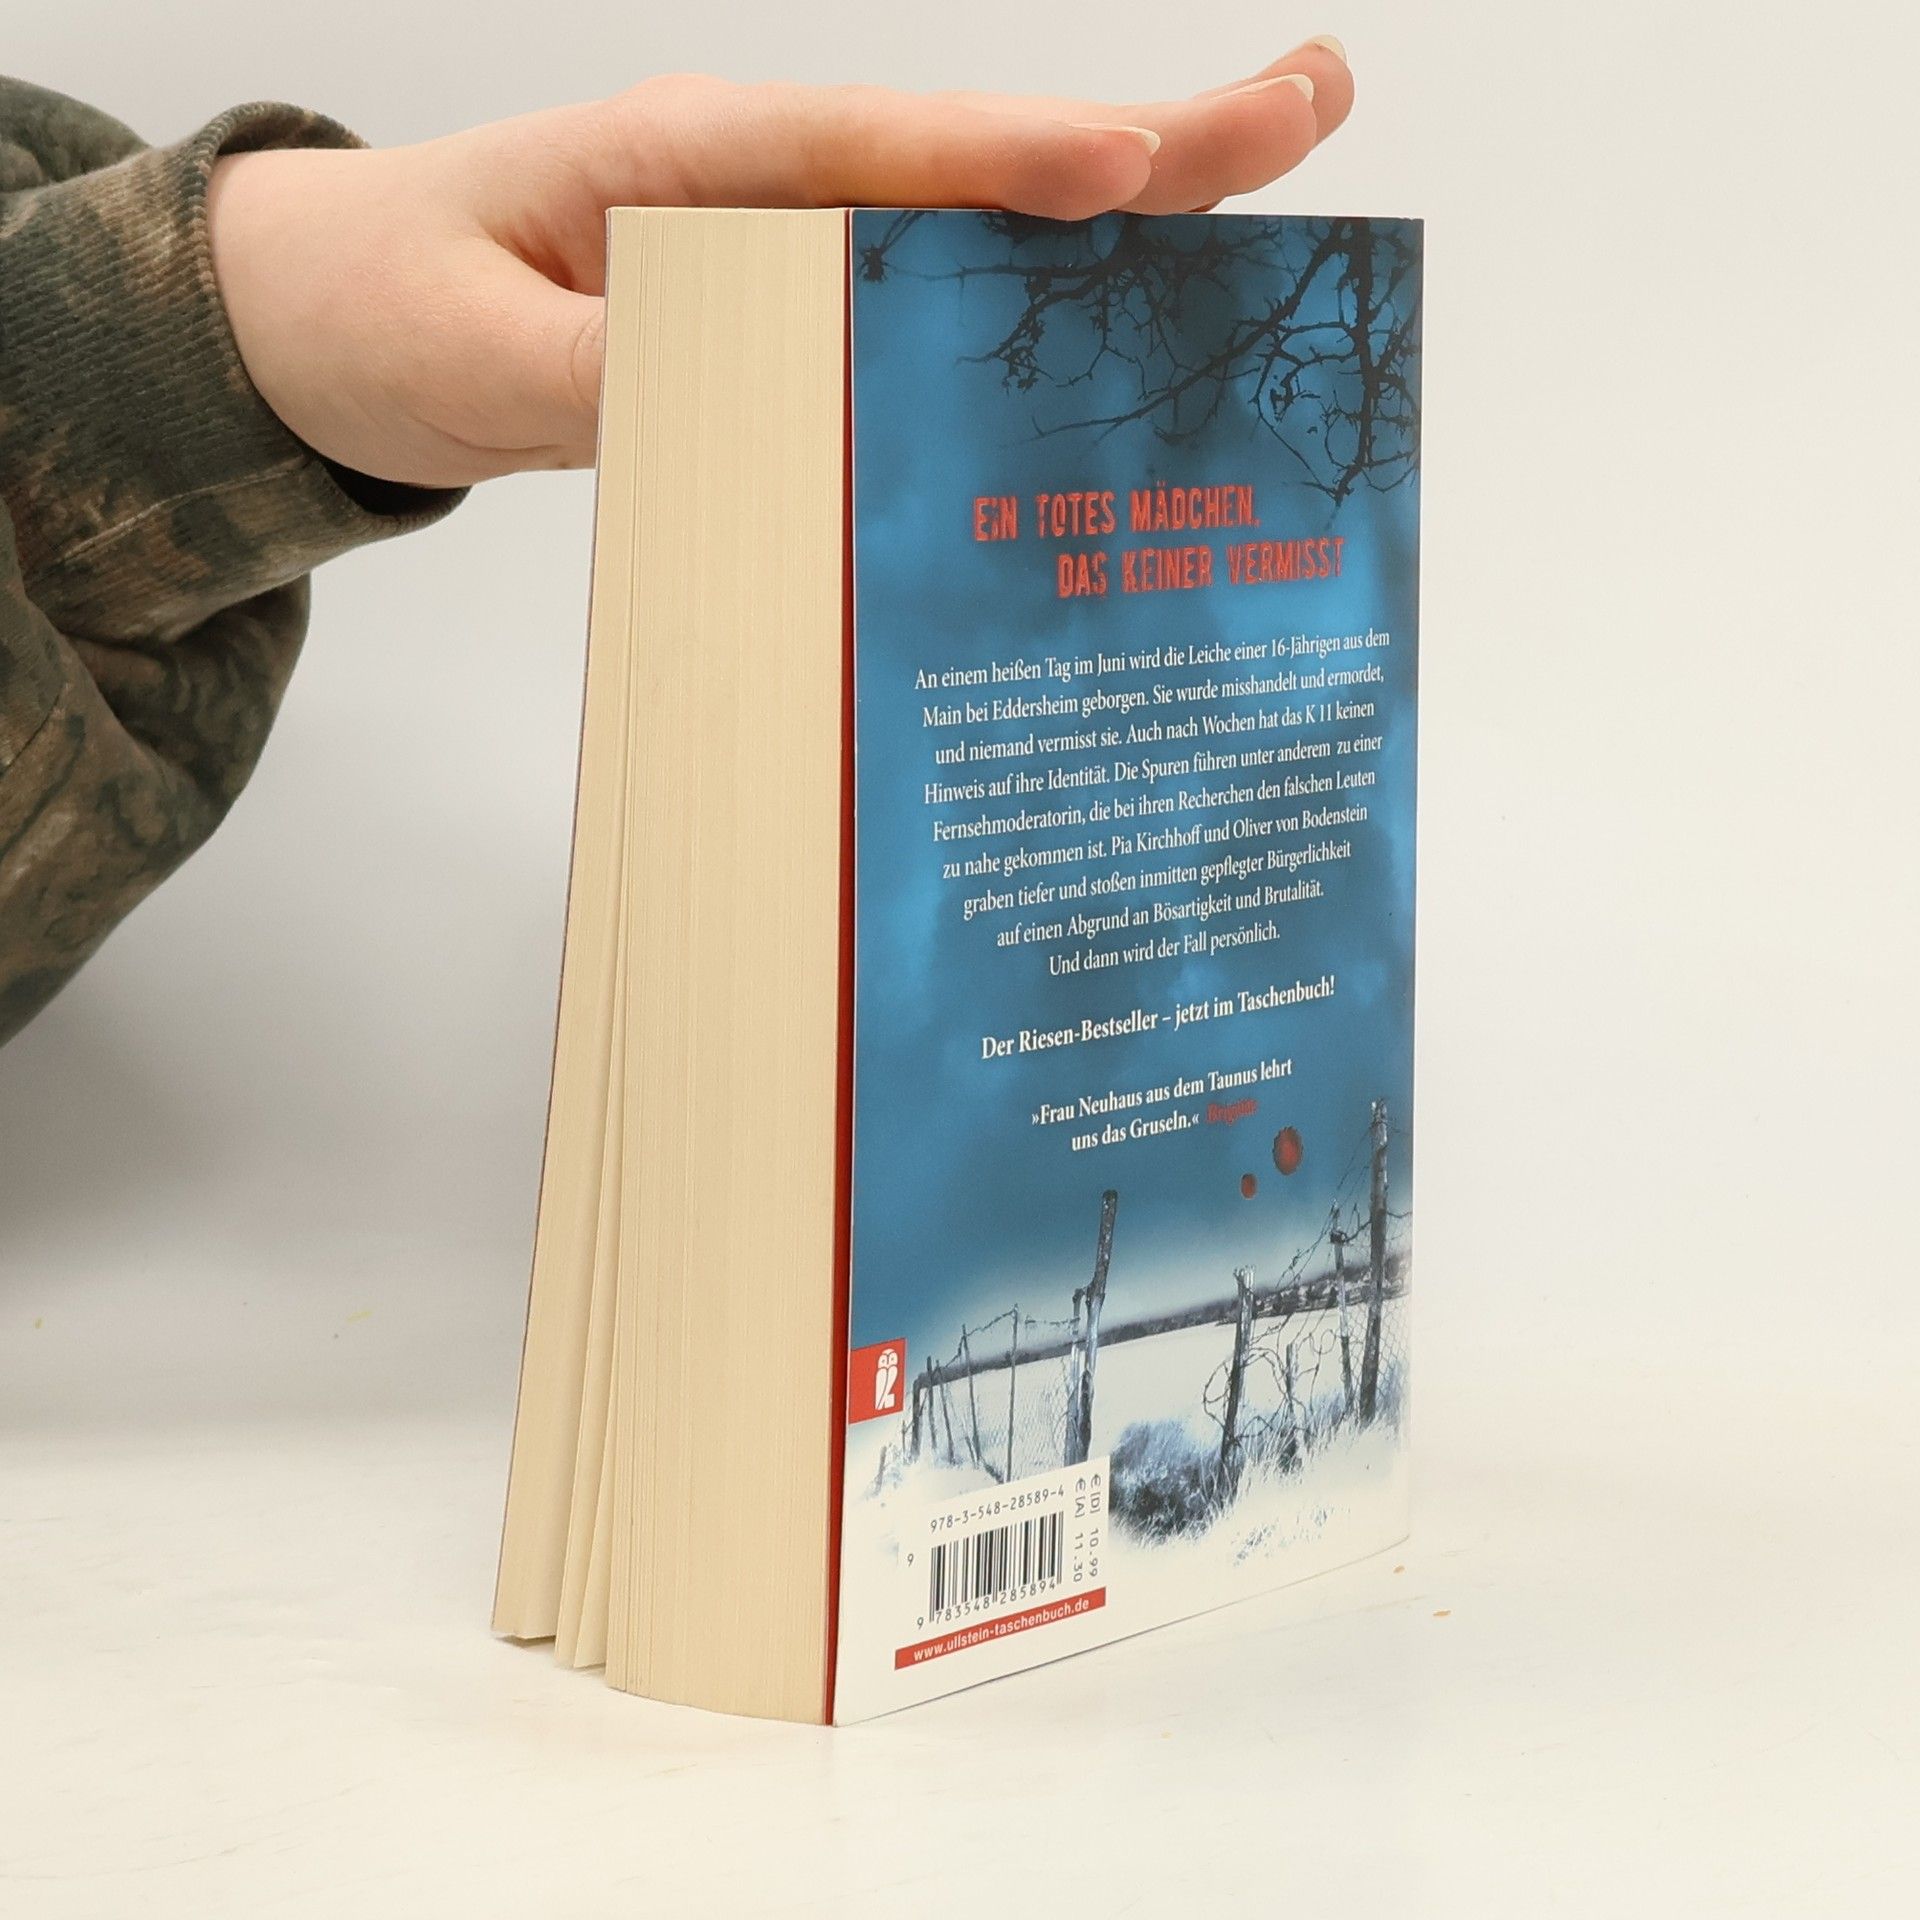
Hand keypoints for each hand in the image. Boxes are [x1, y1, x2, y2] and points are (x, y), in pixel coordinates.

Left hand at [206, 44, 1353, 489]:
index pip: (878, 153)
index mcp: (692, 165)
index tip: (1140, 159)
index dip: (1016, 158)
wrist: (339, 322)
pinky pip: (928, 305)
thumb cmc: (391, 309)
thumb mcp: (473, 358)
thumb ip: (605, 384)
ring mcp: (788, 246)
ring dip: (1119, 216)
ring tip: (1270, 180)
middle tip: (1307, 105)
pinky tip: (1123, 324)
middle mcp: (765, 189)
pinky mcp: (791, 310)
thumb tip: (759, 411)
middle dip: (1140, 146)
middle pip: (973, 164)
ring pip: (975, 228)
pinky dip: (1033, 306)